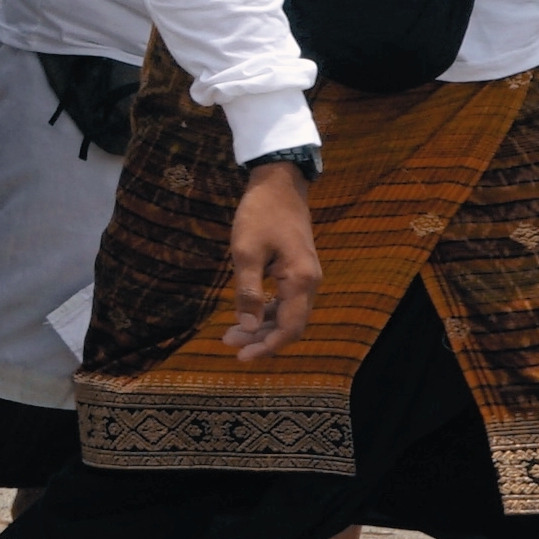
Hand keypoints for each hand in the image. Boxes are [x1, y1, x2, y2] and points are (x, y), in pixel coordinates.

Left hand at [218, 160, 324, 361]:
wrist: (279, 182)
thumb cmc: (260, 213)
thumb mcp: (246, 251)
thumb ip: (247, 291)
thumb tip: (245, 327)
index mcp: (300, 281)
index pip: (290, 328)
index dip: (267, 346)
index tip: (242, 357)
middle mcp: (310, 283)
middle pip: (290, 325)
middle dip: (261, 339)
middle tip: (229, 344)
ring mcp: (306, 276)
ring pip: (288, 314)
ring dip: (262, 326)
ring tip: (232, 334)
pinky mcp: (298, 269)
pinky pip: (286, 300)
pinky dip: (267, 311)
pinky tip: (247, 314)